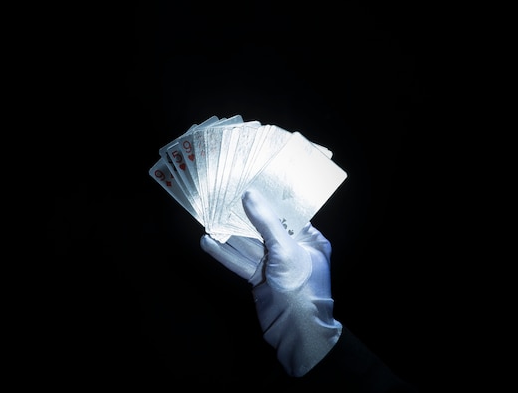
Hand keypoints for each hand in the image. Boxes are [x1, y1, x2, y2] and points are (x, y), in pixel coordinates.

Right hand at [200, 189, 341, 376]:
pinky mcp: (259, 278)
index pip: (288, 213)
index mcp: (310, 239)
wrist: (297, 333)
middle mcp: (292, 249)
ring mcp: (274, 265)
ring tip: (208, 217)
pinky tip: (208, 242)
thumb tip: (249, 194)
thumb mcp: (285, 249)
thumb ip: (266, 221)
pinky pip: (240, 261)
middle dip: (243, 216)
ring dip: (229, 234)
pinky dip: (224, 253)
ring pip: (248, 244)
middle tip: (224, 197)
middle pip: (264, 227)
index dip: (269, 199)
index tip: (250, 183)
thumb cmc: (301, 287)